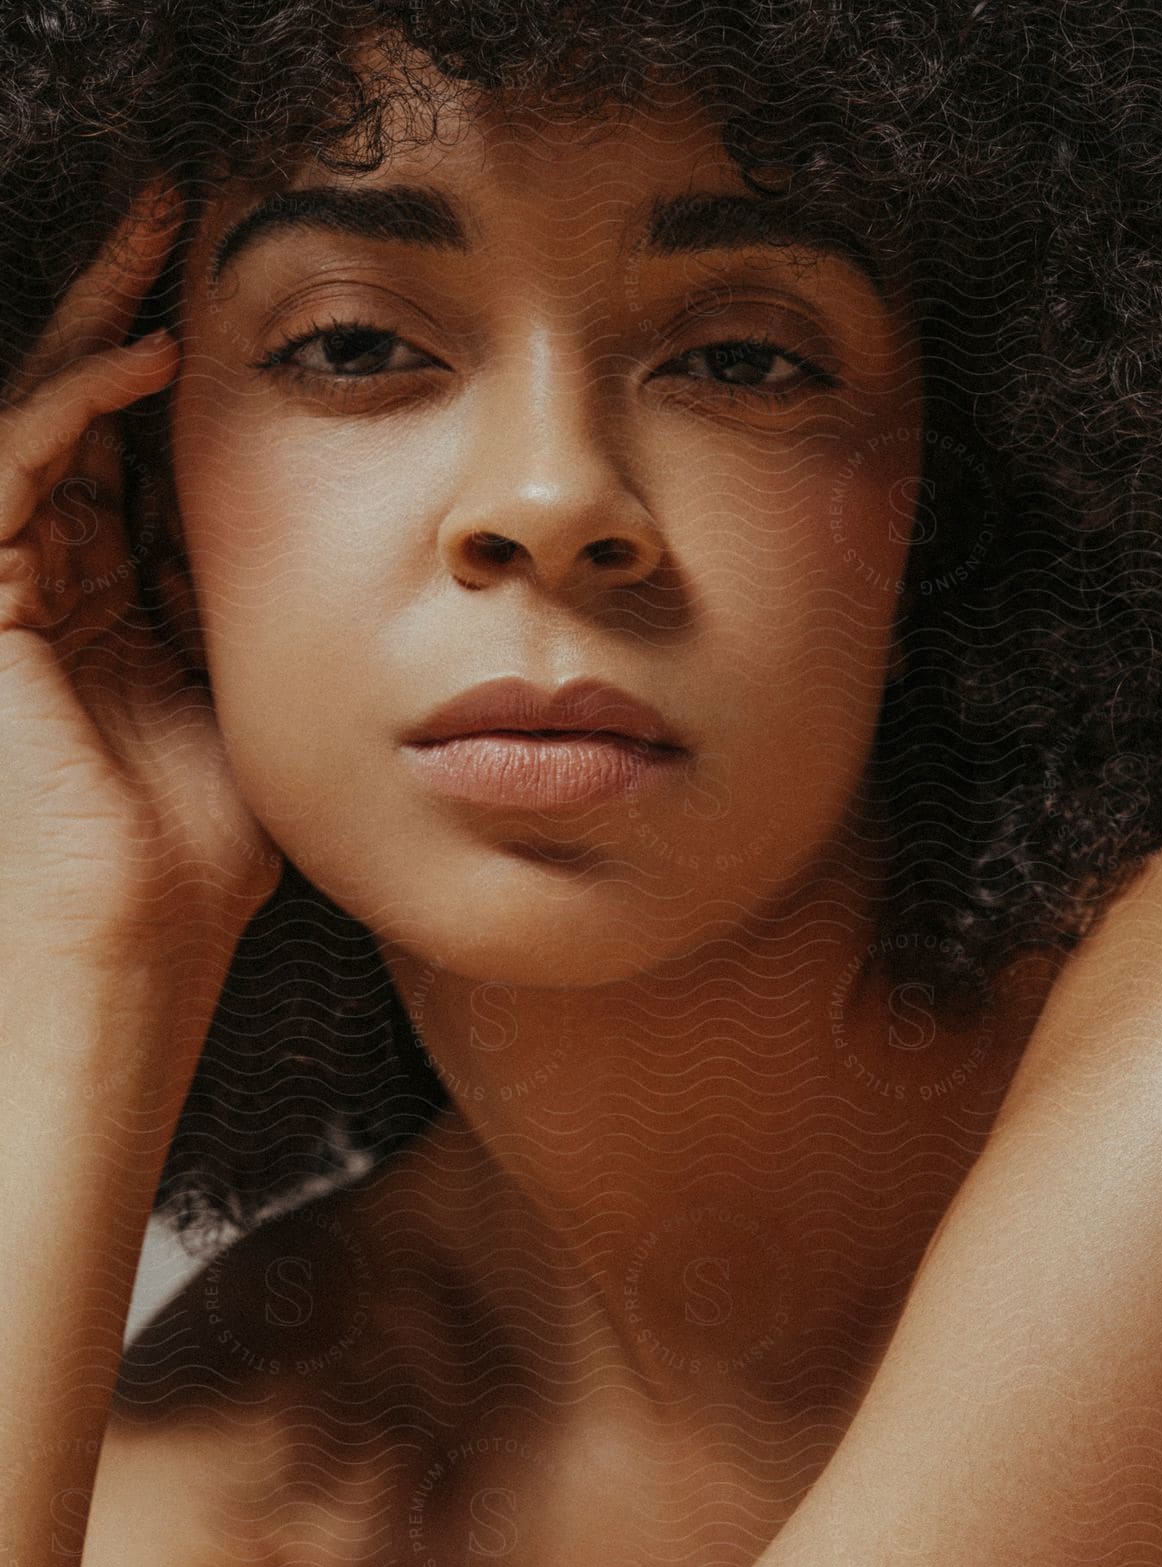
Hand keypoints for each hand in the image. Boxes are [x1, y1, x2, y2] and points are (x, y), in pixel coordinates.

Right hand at [0, 182, 281, 977]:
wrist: (140, 939)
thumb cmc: (199, 851)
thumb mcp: (248, 699)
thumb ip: (251, 610)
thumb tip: (310, 523)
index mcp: (110, 606)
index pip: (133, 458)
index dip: (176, 375)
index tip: (244, 297)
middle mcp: (52, 583)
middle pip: (80, 414)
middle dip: (124, 308)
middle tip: (178, 211)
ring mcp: (12, 591)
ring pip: (38, 417)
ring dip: (94, 320)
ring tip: (159, 235)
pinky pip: (12, 470)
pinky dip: (69, 405)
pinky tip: (143, 357)